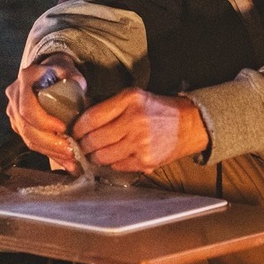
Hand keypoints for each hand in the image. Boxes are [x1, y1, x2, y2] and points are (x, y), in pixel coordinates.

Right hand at [5, 53, 86, 173]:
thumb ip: (75, 80)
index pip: (27, 107)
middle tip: (71, 152)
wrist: (48, 73)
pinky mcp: (17, 123)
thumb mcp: (70, 70)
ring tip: (71, 160)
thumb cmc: (61, 72)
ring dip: (50, 152)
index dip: (43, 122)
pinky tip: (65, 160)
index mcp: (26, 79)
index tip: (63, 128)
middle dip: (50, 143)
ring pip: (27, 138)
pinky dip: (48, 152)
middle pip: (26, 127)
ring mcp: (14, 110)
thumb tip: (81, 91)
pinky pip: (30, 141)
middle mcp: (15, 94)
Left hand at [73, 88, 208, 173]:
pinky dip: (112, 163)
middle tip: (82, 145)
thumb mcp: (133, 97)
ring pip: (103, 156)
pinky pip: (117, 166)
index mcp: (130, 100)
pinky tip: (115, 157)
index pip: (91, 118)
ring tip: (96, 152)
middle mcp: (135, 120)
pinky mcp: (146, 160)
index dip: (78, 128)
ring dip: (95, 156)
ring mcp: (141, 142)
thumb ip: (109, 106)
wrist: (188, 125)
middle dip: (83, 145)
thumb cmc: (156, 110)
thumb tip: (79, 122)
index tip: (75, 132)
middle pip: (94, 140)